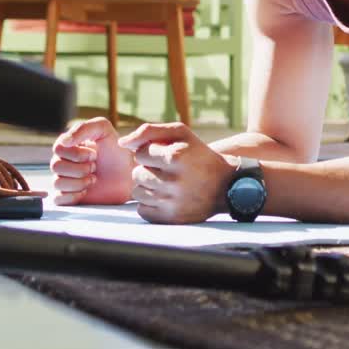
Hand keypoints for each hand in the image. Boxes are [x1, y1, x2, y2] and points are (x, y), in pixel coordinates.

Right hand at [49, 117, 133, 205]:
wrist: (128, 177)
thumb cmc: (116, 152)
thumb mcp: (104, 130)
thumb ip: (84, 128)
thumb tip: (64, 141)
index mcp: (68, 145)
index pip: (58, 148)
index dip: (77, 154)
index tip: (94, 155)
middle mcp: (62, 162)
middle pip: (55, 166)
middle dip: (80, 168)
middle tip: (95, 167)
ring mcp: (63, 180)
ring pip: (57, 183)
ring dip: (79, 182)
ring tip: (93, 179)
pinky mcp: (67, 197)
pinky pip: (58, 199)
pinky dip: (73, 196)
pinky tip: (86, 191)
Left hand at [117, 122, 236, 223]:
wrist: (226, 185)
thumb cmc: (198, 155)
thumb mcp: (180, 133)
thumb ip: (149, 131)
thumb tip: (122, 143)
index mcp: (176, 156)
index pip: (140, 153)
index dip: (151, 153)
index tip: (166, 156)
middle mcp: (174, 180)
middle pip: (137, 174)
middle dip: (148, 170)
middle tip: (166, 171)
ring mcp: (172, 201)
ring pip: (137, 192)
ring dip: (148, 187)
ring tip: (166, 184)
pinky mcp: (171, 218)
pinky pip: (142, 210)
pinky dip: (150, 204)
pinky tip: (166, 198)